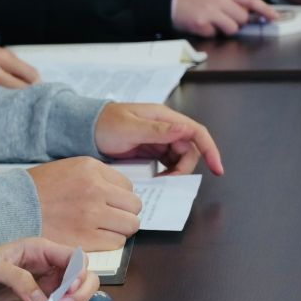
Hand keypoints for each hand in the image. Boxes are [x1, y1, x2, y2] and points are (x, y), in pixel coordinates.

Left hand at [0, 237, 99, 300]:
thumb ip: (18, 279)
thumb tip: (41, 300)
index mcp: (40, 251)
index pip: (74, 257)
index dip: (79, 272)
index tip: (70, 288)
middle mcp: (49, 270)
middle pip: (84, 278)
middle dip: (80, 293)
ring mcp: (48, 290)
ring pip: (79, 298)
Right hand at [27, 157, 140, 250]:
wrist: (12, 208)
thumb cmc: (37, 191)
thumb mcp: (68, 170)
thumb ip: (95, 178)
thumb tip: (118, 194)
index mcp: (91, 168)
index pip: (127, 186)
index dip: (119, 197)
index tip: (109, 204)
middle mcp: (95, 189)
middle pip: (134, 206)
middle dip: (125, 213)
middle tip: (110, 218)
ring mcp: (92, 214)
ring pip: (130, 225)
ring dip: (120, 229)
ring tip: (103, 229)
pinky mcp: (86, 237)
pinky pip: (116, 242)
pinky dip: (109, 242)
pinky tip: (95, 238)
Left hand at [94, 102, 223, 174]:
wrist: (83, 130)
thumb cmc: (103, 124)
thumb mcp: (129, 128)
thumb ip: (157, 131)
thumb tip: (185, 130)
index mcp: (164, 117)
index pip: (197, 132)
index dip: (210, 150)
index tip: (217, 169)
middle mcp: (165, 128)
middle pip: (189, 150)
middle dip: (184, 168)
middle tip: (167, 182)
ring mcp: (158, 140)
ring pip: (178, 159)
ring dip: (175, 173)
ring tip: (160, 183)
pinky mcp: (150, 151)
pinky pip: (166, 164)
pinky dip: (165, 174)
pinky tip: (156, 181)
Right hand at [172, 0, 275, 35]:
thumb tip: (246, 9)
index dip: (263, 9)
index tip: (273, 17)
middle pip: (242, 17)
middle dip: (238, 21)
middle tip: (226, 18)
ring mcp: (209, 12)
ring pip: (232, 28)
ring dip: (226, 28)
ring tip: (213, 22)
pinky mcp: (200, 25)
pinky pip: (214, 34)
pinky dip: (209, 32)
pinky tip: (200, 24)